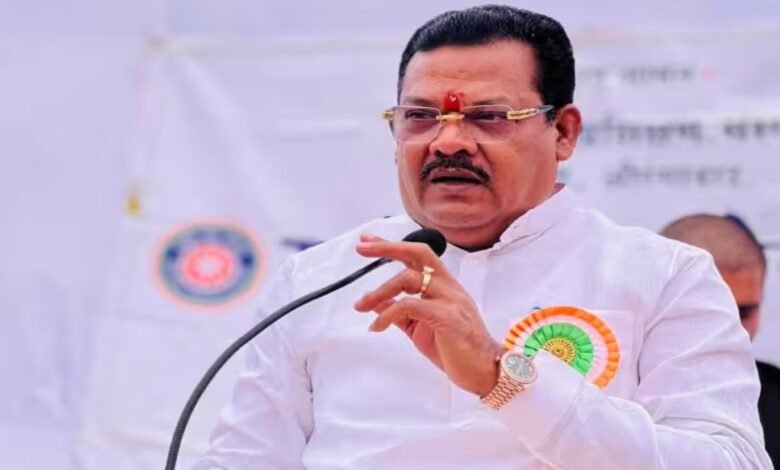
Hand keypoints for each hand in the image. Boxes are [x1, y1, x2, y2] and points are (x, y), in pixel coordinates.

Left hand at [353, 234, 503, 396]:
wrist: (484, 370)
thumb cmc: (456, 349)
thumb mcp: (421, 327)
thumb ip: (401, 312)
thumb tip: (377, 304)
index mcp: (444, 285)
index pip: (418, 256)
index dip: (392, 246)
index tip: (369, 242)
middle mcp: (448, 286)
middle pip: (417, 254)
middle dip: (387, 248)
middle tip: (362, 248)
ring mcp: (449, 299)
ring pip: (408, 279)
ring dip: (378, 292)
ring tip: (362, 305)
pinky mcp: (446, 315)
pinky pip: (408, 305)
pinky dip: (387, 314)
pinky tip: (377, 326)